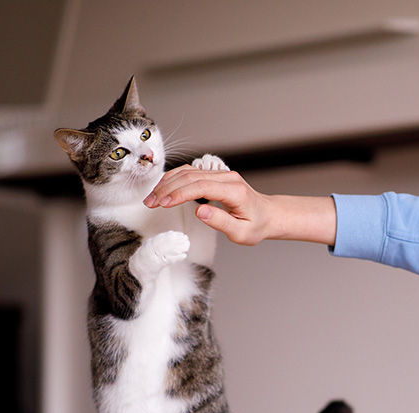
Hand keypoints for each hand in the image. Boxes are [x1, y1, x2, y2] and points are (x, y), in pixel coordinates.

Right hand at [144, 165, 337, 245]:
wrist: (268, 215)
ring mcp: (221, 174)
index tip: (163, 203)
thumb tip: (200, 211)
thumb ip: (221, 222)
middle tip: (150, 203)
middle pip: (191, 176)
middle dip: (167, 189)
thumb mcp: (242, 234)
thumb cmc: (256, 226)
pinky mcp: (215, 175)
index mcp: (235, 191)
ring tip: (152, 199)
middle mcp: (228, 178)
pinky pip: (191, 172)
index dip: (179, 193)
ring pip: (188, 172)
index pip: (201, 186)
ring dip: (167, 183)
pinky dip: (174, 179)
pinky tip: (162, 189)